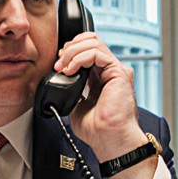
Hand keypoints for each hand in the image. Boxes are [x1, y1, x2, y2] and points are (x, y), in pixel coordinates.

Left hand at [55, 33, 153, 178]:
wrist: (108, 139)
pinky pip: (97, 53)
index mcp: (101, 77)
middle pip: (91, 40)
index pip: (87, 49)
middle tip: (59, 62)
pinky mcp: (119, 72)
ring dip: (72, 52)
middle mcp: (110, 71)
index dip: (70, 50)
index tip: (58, 64)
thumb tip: (61, 83)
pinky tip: (71, 69)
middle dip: (70, 47)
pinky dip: (80, 57)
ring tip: (63, 66)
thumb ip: (73, 90)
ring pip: (93, 42)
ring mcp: (116, 70)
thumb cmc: (98, 129)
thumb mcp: (77, 104)